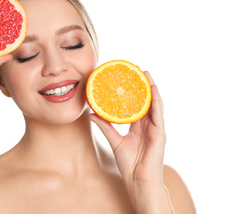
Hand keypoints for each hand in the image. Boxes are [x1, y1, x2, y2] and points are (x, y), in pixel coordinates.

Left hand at [90, 72, 168, 206]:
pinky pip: (158, 113)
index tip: (127, 78)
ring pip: (154, 103)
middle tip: (137, 70)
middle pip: (146, 101)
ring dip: (151, 88)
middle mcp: (148, 125)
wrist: (138, 181)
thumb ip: (105, 126)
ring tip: (146, 74)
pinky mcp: (160, 133)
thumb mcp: (114, 141)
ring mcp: (155, 128)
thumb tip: (91, 114)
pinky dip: (156, 100)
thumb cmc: (129, 164)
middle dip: (143, 85)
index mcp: (138, 126)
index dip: (133, 92)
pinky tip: (153, 89)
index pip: (136, 105)